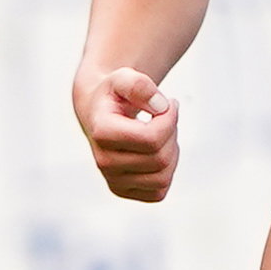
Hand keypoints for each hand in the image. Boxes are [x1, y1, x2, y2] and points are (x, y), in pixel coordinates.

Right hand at [76, 66, 182, 202]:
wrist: (99, 113)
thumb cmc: (114, 95)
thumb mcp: (124, 78)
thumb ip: (140, 85)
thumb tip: (161, 107)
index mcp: (102, 133)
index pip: (151, 138)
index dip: (170, 118)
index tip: (169, 104)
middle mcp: (103, 161)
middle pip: (160, 158)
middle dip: (171, 134)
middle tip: (164, 117)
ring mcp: (112, 180)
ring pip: (162, 177)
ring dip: (171, 153)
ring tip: (160, 135)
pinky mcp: (122, 191)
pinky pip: (159, 191)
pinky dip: (166, 172)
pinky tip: (156, 152)